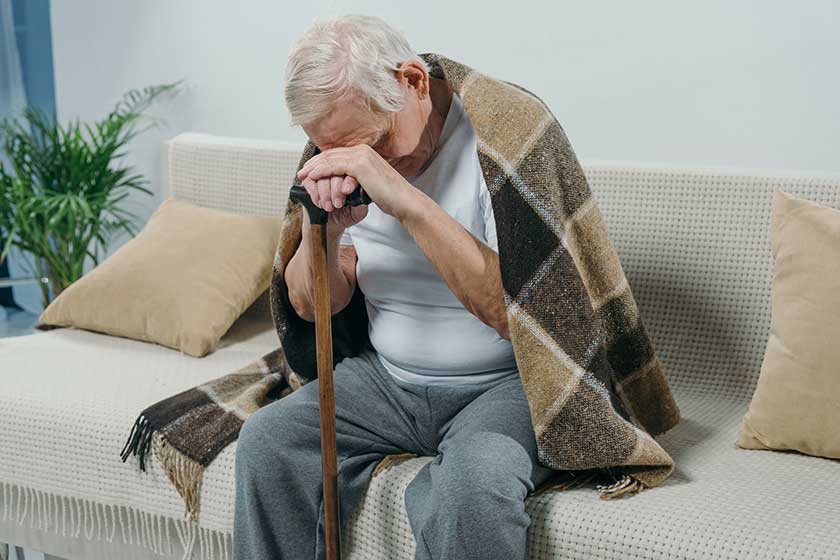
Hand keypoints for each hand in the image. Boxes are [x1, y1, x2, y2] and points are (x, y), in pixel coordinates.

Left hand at [297, 144, 415, 218]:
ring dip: (314, 169)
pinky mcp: (359, 165)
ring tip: (303, 177)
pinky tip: (312, 177)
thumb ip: (356, 177)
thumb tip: (343, 182)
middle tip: (301, 173)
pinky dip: (320, 172)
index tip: (309, 170)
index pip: (336, 154)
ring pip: (329, 160)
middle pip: (330, 154)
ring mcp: (361, 156)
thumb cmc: (389, 195)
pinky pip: (333, 167)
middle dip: (313, 163)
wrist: (402, 200)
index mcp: (364, 152)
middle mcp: (362, 150)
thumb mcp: (369, 182)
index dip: (320, 161)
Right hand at [298, 173, 368, 238]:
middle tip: (337, 204)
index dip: (348, 180)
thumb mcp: (357, 214)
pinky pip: (309, 180)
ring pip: (322, 174)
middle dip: (335, 189)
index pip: (353, 170)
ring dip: (324, 192)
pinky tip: (319, 202)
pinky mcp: (310, 179)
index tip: (347, 191)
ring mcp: (324, 173)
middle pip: (336, 169)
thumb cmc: (345, 216)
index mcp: (354, 176)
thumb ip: (361, 206)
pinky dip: (314, 192)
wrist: (329, 224)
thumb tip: (361, 197)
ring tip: (328, 207)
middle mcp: (339, 172)